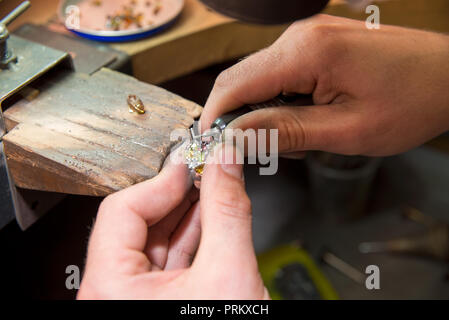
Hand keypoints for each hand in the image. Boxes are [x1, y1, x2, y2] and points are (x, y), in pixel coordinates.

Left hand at [77, 145, 267, 299]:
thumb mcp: (229, 274)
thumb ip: (227, 212)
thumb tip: (226, 160)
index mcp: (110, 288)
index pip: (122, 209)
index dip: (162, 180)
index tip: (190, 163)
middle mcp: (112, 293)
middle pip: (138, 222)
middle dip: (179, 193)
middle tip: (206, 169)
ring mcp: (131, 298)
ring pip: (154, 240)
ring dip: (187, 212)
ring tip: (213, 187)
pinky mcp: (154, 302)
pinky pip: (166, 259)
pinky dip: (190, 237)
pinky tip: (210, 216)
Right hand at [201, 15, 448, 155]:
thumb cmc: (410, 103)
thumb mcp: (344, 131)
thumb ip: (284, 131)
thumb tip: (234, 136)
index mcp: (305, 52)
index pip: (233, 84)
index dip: (214, 117)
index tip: (211, 147)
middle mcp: (299, 35)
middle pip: (242, 79)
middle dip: (241, 118)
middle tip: (264, 151)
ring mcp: (308, 35)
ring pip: (260, 78)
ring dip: (265, 111)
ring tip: (298, 138)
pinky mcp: (316, 42)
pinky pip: (282, 73)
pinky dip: (283, 100)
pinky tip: (307, 118)